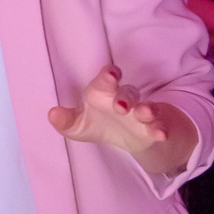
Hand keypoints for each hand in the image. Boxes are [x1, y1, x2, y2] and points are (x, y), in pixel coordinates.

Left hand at [48, 66, 197, 176]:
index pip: (106, 80)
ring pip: (146, 106)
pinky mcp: (152, 127)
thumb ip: (66, 120)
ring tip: (144, 113)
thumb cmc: (98, 123)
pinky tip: (161, 134)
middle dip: (125, 97)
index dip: (109, 75)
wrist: (125, 138)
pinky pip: (159, 125)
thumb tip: (52, 114)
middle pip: (128, 91)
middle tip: (120, 106)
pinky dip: (161, 128)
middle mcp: (124, 98)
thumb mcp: (78, 125)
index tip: (111, 75)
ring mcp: (140, 112)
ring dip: (146, 109)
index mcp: (103, 93)